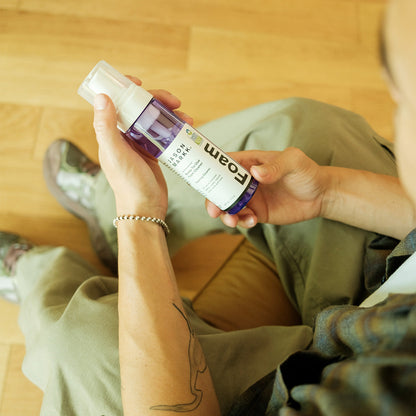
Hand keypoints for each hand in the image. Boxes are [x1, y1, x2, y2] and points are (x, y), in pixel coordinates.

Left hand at [93, 77, 191, 218]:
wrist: (146, 209)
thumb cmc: (129, 184)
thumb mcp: (115, 153)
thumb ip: (106, 126)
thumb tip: (102, 96)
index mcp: (111, 134)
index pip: (116, 103)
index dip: (127, 90)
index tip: (141, 84)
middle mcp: (124, 137)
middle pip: (140, 108)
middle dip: (157, 100)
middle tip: (175, 102)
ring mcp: (139, 145)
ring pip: (154, 120)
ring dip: (170, 115)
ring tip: (187, 119)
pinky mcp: (153, 153)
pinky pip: (163, 134)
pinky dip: (174, 129)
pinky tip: (185, 129)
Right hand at [205, 147, 328, 227]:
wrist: (321, 196)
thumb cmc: (308, 172)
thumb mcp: (294, 162)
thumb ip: (275, 166)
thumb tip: (255, 172)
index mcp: (250, 163)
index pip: (224, 164)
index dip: (209, 170)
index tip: (200, 180)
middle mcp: (246, 180)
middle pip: (220, 188)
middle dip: (213, 199)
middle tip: (214, 210)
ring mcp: (250, 198)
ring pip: (228, 206)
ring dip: (225, 214)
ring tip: (233, 220)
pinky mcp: (258, 213)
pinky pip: (243, 219)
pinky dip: (242, 222)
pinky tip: (253, 221)